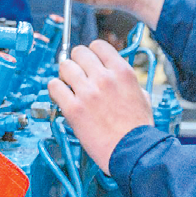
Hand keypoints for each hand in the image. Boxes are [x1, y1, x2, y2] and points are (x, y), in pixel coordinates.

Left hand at [48, 41, 152, 172]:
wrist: (132, 151)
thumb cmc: (137, 128)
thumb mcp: (141, 95)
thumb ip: (125, 81)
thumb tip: (114, 74)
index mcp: (122, 72)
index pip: (98, 45)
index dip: (92, 53)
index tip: (89, 61)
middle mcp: (104, 78)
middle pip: (78, 52)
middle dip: (76, 62)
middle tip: (77, 74)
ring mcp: (87, 92)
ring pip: (64, 66)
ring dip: (65, 75)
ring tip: (69, 87)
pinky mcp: (73, 108)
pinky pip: (54, 86)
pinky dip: (55, 90)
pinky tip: (61, 97)